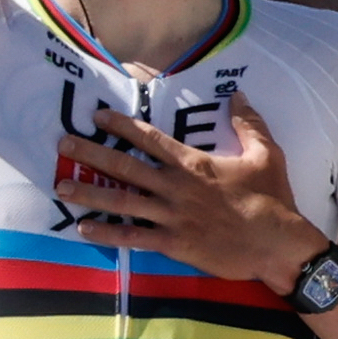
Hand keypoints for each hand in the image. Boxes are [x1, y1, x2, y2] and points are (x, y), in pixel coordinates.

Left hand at [60, 95, 328, 294]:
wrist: (276, 244)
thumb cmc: (271, 199)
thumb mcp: (265, 153)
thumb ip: (248, 122)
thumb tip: (237, 94)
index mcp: (193, 163)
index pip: (150, 139)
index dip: (122, 125)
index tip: (97, 117)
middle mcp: (175, 187)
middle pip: (125, 167)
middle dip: (92, 154)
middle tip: (64, 145)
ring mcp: (171, 217)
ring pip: (122, 201)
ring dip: (89, 193)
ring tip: (61, 186)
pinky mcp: (173, 244)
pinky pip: (133, 238)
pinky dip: (107, 233)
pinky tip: (84, 227)